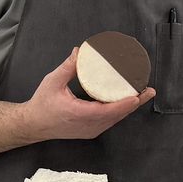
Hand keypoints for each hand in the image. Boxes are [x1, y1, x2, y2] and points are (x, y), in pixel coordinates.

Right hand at [21, 48, 154, 141]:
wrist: (33, 124)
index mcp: (80, 114)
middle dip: (135, 102)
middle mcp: (89, 126)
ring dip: (129, 107)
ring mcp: (91, 130)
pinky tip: (128, 102)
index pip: (108, 111)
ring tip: (143, 94)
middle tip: (148, 90)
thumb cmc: (42, 104)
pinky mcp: (91, 130)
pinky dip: (120, 111)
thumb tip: (80, 51)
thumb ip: (67, 67)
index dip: (125, 104)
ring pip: (115, 119)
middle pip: (117, 115)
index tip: (137, 96)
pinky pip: (110, 121)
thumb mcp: (52, 82)